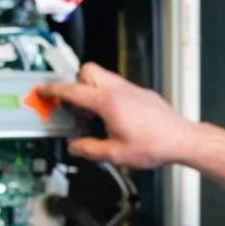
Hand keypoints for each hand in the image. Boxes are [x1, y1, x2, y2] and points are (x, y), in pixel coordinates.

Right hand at [36, 63, 192, 168]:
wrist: (182, 140)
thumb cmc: (155, 145)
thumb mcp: (116, 155)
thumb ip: (90, 149)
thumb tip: (76, 147)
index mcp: (108, 102)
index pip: (73, 90)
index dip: (53, 90)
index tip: (42, 90)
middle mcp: (119, 90)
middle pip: (88, 71)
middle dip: (75, 83)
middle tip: (71, 103)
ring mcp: (131, 89)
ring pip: (104, 76)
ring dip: (92, 89)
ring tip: (91, 114)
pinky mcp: (141, 93)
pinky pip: (117, 86)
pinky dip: (107, 95)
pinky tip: (112, 117)